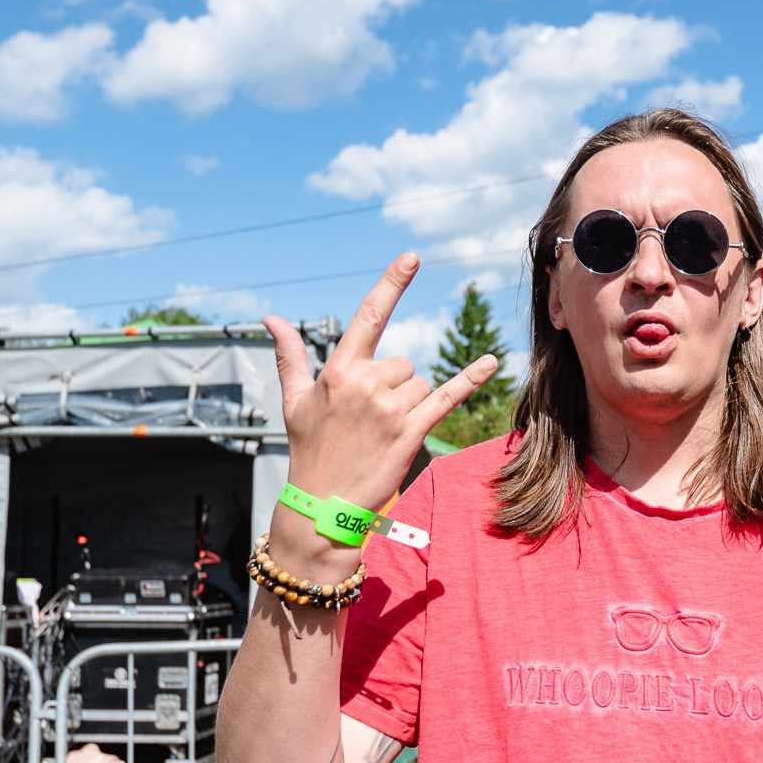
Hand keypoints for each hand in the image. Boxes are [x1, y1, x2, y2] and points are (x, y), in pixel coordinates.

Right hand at [263, 255, 498, 561]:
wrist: (321, 505)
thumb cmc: (308, 450)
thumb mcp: (294, 400)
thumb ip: (288, 355)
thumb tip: (271, 318)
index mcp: (338, 371)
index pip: (369, 316)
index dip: (392, 284)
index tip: (412, 257)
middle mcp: (365, 383)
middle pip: (402, 364)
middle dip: (392, 387)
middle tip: (367, 422)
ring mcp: (389, 408)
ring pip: (419, 386)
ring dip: (408, 406)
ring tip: (380, 435)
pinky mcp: (411, 432)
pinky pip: (447, 397)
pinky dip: (470, 379)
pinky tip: (492, 361)